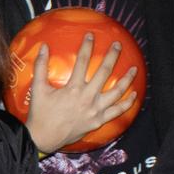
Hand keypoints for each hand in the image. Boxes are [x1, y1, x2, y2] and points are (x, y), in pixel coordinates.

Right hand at [22, 36, 138, 153]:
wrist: (44, 137)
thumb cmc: (40, 113)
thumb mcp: (38, 88)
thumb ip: (41, 66)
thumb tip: (43, 47)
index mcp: (73, 88)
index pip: (82, 61)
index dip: (87, 46)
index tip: (91, 35)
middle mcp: (87, 98)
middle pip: (104, 72)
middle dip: (112, 56)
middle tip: (117, 45)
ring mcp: (95, 111)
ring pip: (116, 92)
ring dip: (127, 79)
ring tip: (134, 69)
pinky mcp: (98, 121)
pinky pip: (117, 111)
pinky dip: (127, 103)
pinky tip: (133, 95)